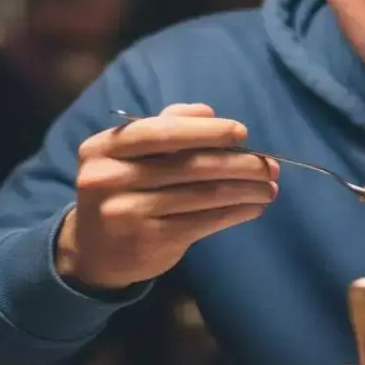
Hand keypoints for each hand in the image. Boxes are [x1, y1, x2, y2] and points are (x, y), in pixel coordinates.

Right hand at [56, 103, 278, 290]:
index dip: (204, 131)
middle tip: (271, 165)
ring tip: (270, 188)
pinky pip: (202, 221)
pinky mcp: (148, 240)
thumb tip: (208, 112)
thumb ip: (166, 127)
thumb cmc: (122, 190)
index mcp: (103, 148)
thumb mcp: (129, 156)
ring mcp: (126, 212)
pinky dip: (234, 213)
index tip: (242, 133)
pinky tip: (253, 208)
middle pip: (187, 165)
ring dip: (244, 190)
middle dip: (237, 163)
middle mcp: (108, 178)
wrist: (94, 252)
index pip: (159, 132)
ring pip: (200, 194)